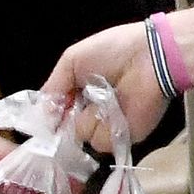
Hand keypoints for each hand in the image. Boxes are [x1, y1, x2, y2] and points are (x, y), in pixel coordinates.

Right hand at [46, 21, 170, 145]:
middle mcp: (92, 111)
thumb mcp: (72, 60)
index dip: (51, 114)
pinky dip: (106, 126)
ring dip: (89, 118)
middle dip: (68, 118)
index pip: (56, 113)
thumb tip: (43, 114)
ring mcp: (109, 125)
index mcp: (79, 92)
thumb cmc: (112, 51)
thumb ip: (53, 87)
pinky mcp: (126, 136)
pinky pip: (103, 142)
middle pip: (67, 130)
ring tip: (105, 97)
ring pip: (83, 136)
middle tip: (80, 100)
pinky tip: (116, 108)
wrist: (149, 57)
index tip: (51, 111)